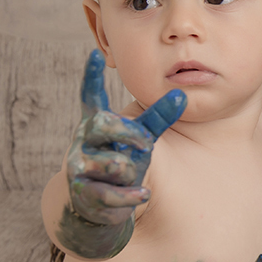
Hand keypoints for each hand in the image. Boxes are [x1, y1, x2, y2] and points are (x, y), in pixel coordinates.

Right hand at [67, 50, 185, 225]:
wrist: (95, 206)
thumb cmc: (122, 162)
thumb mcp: (141, 139)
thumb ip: (158, 118)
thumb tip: (181, 95)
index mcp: (96, 123)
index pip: (91, 97)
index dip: (92, 77)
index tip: (96, 55)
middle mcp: (84, 141)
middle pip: (102, 124)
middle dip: (128, 133)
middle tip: (146, 144)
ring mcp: (80, 166)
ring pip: (113, 163)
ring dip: (130, 170)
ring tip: (130, 175)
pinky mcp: (84, 193)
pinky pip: (112, 193)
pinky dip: (131, 195)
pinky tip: (142, 194)